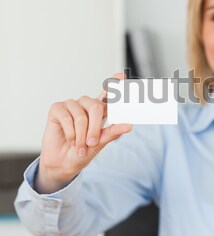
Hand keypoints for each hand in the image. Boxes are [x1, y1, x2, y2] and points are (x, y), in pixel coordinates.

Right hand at [35, 73, 131, 193]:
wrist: (63, 163)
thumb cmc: (83, 151)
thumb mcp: (100, 143)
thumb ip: (114, 132)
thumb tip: (130, 125)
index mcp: (100, 111)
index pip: (108, 94)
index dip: (115, 83)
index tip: (122, 75)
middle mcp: (86, 104)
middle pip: (96, 106)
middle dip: (94, 128)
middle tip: (91, 143)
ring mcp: (72, 105)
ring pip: (81, 116)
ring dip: (81, 135)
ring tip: (78, 146)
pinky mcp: (57, 108)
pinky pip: (67, 118)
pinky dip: (70, 132)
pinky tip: (69, 139)